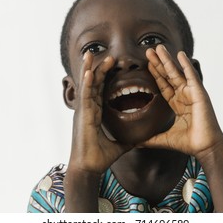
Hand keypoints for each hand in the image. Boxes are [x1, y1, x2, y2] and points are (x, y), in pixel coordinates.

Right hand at [69, 51, 132, 174]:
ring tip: (90, 54)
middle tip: (106, 56)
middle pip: (93, 84)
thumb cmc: (99, 158)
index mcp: (95, 114)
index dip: (104, 77)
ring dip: (89, 69)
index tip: (112, 65)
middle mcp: (88, 110)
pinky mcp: (82, 116)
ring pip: (86, 86)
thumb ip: (128, 139)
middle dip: (98, 69)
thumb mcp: (119, 145)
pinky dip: (86, 83)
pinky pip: (84, 96)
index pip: (100, 90)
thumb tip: (140, 139)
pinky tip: (88, 71)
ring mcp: (83, 111)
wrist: (88, 168)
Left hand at [143, 45, 222, 160]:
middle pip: (168, 76)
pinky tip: (180, 54)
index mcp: (177, 104)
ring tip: (159, 47)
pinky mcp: (199, 93)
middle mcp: (184, 96)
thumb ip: (150, 139)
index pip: (164, 85)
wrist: (205, 148)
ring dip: (168, 59)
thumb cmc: (189, 143)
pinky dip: (186, 64)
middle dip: (158, 63)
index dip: (155, 74)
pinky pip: (191, 76)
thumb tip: (136, 143)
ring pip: (177, 72)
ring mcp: (192, 93)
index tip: (147, 64)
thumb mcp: (164, 139)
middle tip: (148, 50)